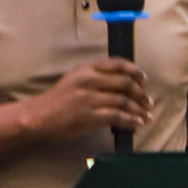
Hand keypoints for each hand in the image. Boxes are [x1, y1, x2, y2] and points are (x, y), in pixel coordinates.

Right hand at [34, 59, 152, 142]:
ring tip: (146, 116)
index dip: (135, 71)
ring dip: (139, 109)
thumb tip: (121, 84)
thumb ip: (94, 77)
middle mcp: (89, 80)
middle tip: (149, 102)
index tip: (144, 80)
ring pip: (123, 101)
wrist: (38, 117)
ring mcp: (88, 99)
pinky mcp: (88, 116)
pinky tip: (136, 124)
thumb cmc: (57, 100)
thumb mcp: (74, 80)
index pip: (117, 64)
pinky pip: (116, 117)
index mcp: (86, 69)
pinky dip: (130, 120)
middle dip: (141, 93)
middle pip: (124, 83)